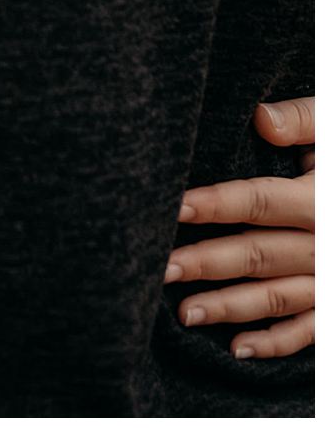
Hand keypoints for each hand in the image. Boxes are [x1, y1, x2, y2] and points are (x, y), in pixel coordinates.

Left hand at [165, 96, 314, 360]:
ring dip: (229, 307)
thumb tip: (260, 117)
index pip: (261, 201)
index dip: (217, 203)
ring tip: (183, 312)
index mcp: (320, 199)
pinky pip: (308, 332)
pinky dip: (274, 343)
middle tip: (159, 268)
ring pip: (275, 297)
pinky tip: (237, 349)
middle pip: (259, 254)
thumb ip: (302, 120)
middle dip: (206, 262)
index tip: (174, 207)